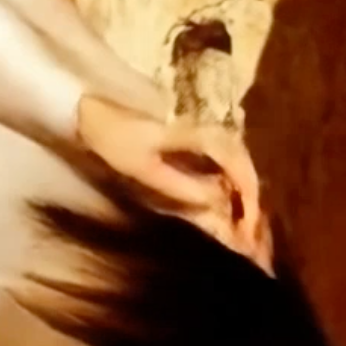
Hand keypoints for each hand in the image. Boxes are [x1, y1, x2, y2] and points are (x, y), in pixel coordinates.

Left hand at [77, 95, 273, 270]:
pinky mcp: (196, 135)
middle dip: (252, 200)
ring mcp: (204, 129)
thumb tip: (218, 203)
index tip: (250, 226)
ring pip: (237, 162)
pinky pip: (224, 159)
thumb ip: (181, 185)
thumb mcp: (143, 169)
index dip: (250, 198)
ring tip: (243, 223)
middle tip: (250, 233)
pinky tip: (228, 203)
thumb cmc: (115, 140)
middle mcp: (210, 127)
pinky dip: (231, 182)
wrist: (94, 111)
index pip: (238, 166)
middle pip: (244, 164)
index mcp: (200, 133)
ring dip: (243, 192)